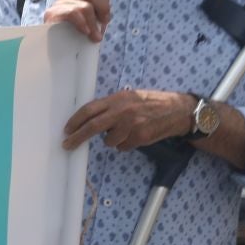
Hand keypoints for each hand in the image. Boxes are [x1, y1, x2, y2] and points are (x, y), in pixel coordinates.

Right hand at [44, 0, 110, 41]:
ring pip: (85, 6)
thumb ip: (99, 6)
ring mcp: (59, 4)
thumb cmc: (77, 33)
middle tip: (105, 21)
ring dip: (94, 22)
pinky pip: (74, 13)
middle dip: (103, 6)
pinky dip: (83, 23)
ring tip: (96, 36)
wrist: (58, 49)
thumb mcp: (92, 17)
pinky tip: (85, 32)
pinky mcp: (52, 14)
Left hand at [62, 89, 195, 151]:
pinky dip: (125, 144)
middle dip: (77, 137)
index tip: (66, 129)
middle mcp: (123, 111)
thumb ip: (111, 106)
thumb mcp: (129, 98)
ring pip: (109, 141)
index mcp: (118, 99)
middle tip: (67, 144)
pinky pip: (123, 146)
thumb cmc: (151, 103)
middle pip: (93, 127)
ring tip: (126, 131)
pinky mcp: (140, 137)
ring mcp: (132, 125)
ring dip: (112, 140)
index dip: (75, 120)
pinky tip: (136, 135)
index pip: (90, 109)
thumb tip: (89, 119)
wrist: (178, 111)